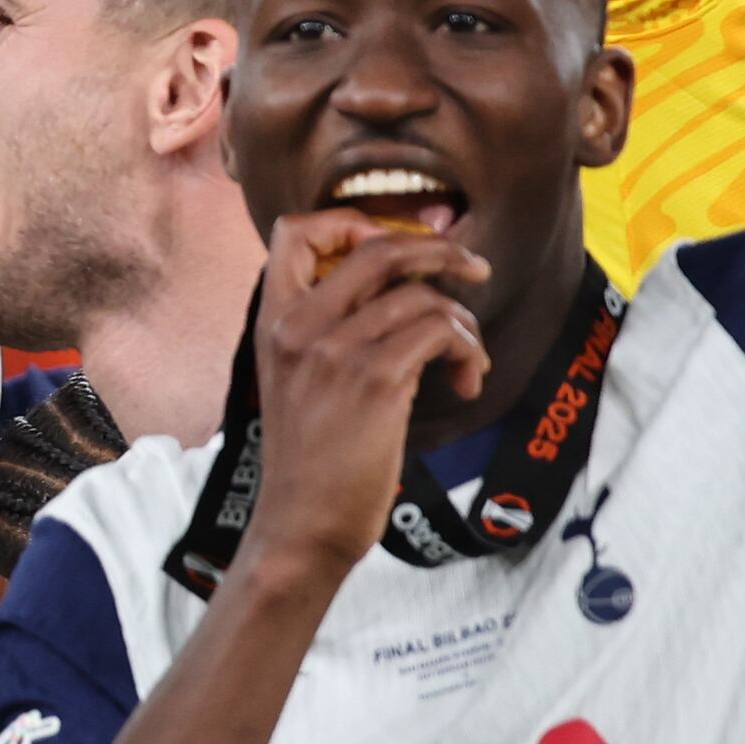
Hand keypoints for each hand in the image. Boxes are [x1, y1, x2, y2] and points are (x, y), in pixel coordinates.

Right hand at [242, 210, 491, 589]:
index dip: (351, 222)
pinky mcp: (376, 380)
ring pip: (421, 294)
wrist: (302, 520)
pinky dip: (467, 351)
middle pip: (377, 248)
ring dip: (462, 322)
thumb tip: (395, 290)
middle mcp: (297, 325)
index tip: (395, 245)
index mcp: (272, 321)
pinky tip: (465, 380)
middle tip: (472, 269)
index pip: (293, 232)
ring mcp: (334, 351)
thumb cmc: (308, 457)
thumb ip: (324, 331)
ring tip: (467, 358)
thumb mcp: (294, 378)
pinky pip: (440, 332)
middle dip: (438, 251)